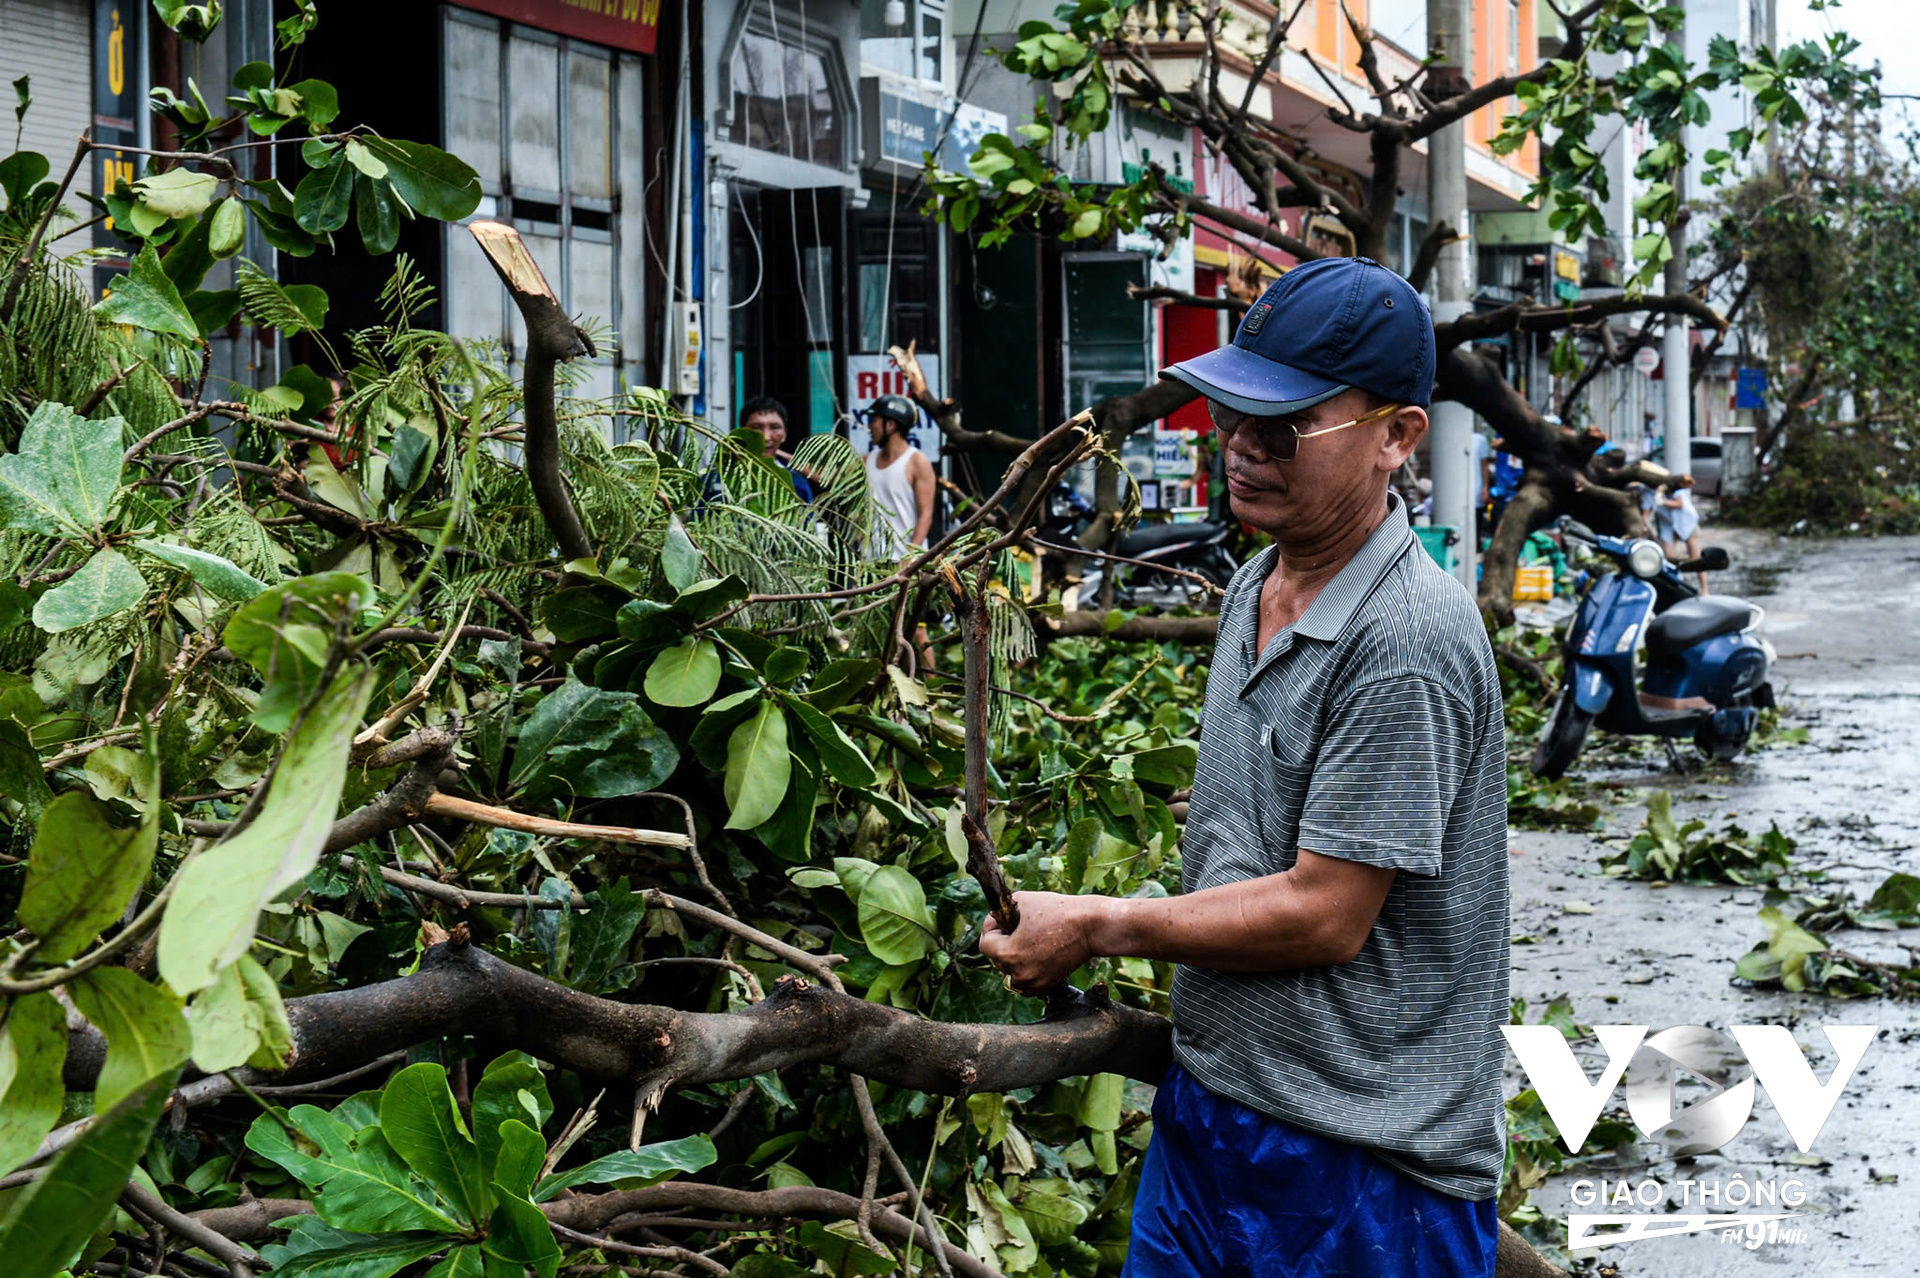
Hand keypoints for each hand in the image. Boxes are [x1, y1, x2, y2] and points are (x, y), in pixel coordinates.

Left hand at [979, 891, 1106, 994]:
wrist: (1090, 927)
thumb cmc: (1057, 911)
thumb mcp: (1021, 901)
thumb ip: (1000, 912)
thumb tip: (994, 922)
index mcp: (1008, 954)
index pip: (985, 944)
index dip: (992, 928)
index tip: (1003, 920)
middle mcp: (1018, 974)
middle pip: (997, 959)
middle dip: (1004, 942)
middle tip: (1019, 927)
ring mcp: (1033, 983)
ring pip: (1010, 972)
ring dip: (1014, 957)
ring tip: (1029, 940)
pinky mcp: (1046, 986)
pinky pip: (1025, 981)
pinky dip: (1026, 969)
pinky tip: (1037, 952)